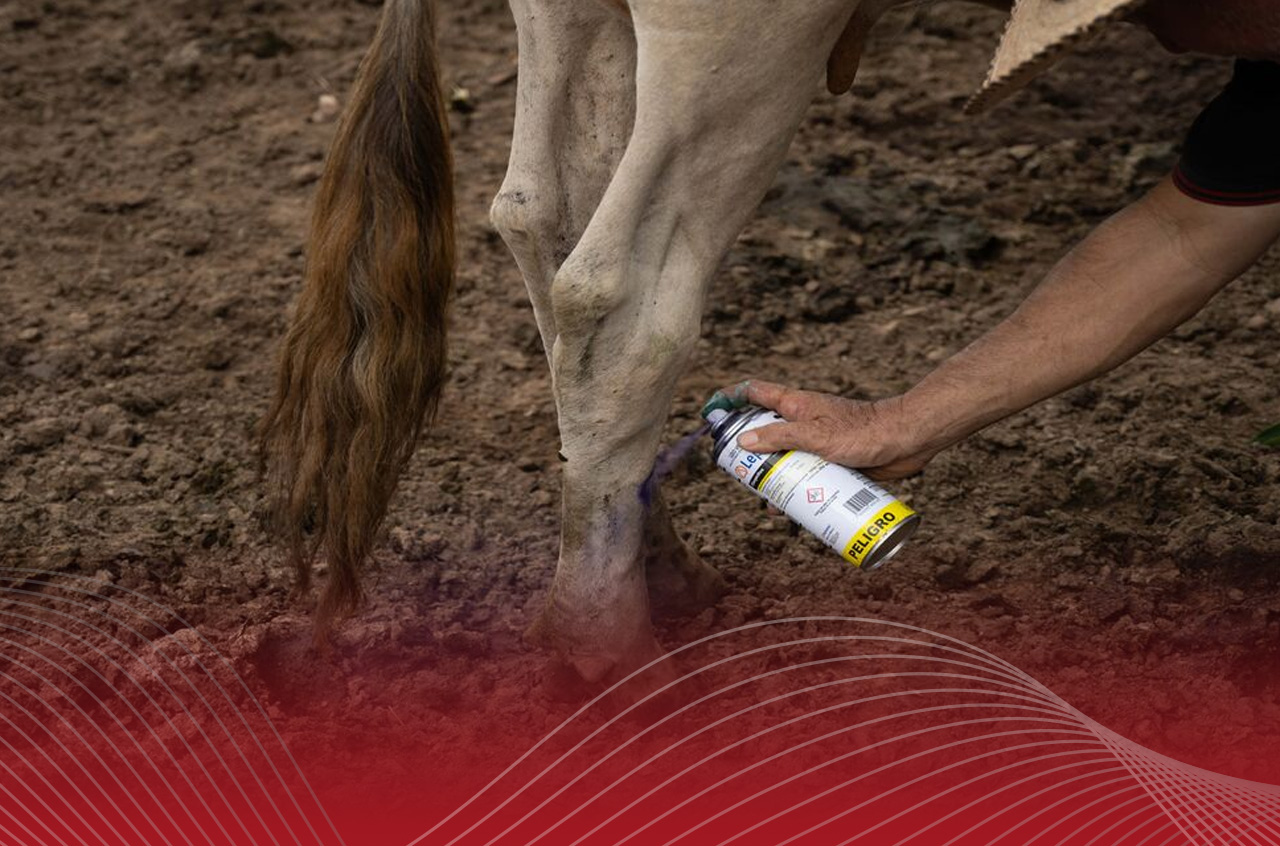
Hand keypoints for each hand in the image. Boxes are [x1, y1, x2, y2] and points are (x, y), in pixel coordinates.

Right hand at [711, 380, 937, 480]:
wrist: (906, 441)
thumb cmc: (863, 431)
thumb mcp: (815, 435)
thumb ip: (779, 437)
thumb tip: (743, 442)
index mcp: (796, 404)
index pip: (754, 393)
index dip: (729, 398)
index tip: (710, 413)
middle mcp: (804, 421)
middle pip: (764, 432)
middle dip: (748, 452)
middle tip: (735, 473)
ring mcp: (818, 442)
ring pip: (785, 459)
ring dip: (772, 478)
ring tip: (765, 500)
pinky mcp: (833, 462)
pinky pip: (807, 477)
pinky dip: (797, 492)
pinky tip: (792, 513)